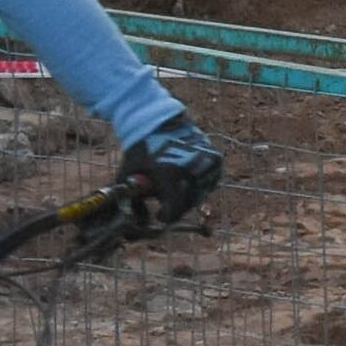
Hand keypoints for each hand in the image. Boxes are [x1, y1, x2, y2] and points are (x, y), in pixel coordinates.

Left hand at [119, 116, 226, 230]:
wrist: (158, 119)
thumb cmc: (140, 149)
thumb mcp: (129, 175)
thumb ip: (131, 202)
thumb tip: (138, 226)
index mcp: (171, 176)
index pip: (174, 211)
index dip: (166, 216)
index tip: (159, 214)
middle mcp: (192, 170)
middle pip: (188, 204)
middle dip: (176, 207)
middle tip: (166, 202)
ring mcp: (206, 164)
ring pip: (200, 194)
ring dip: (188, 196)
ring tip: (175, 187)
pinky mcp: (215, 159)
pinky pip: (209, 182)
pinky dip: (199, 184)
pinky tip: (186, 178)